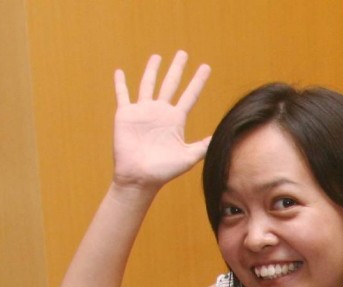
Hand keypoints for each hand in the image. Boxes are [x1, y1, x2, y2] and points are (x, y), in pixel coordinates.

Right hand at [111, 52, 210, 188]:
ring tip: (157, 57)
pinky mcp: (126, 115)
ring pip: (148, 85)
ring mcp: (143, 112)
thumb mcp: (189, 157)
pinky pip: (122, 95)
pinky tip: (120, 72)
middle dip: (177, 69)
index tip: (206, 67)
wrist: (140, 177)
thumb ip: (204, 146)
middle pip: (171, 84)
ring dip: (152, 70)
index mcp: (175, 120)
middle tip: (183, 53)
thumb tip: (222, 137)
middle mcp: (160, 112)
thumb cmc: (164, 171)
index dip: (198, 81)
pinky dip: (120, 84)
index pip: (190, 96)